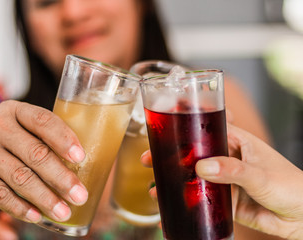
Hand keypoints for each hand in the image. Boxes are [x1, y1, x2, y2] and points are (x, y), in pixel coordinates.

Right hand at [0, 100, 87, 222]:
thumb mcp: (15, 122)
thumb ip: (40, 135)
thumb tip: (79, 163)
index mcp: (15, 111)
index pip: (43, 120)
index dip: (63, 139)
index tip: (81, 157)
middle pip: (34, 153)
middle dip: (61, 178)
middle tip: (80, 195)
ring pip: (19, 177)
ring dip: (44, 198)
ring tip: (64, 211)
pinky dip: (19, 207)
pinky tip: (36, 215)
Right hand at [140, 125, 302, 238]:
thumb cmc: (293, 188)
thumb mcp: (261, 175)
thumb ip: (233, 171)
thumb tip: (202, 168)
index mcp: (238, 143)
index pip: (206, 129)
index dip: (184, 127)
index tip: (164, 128)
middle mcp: (227, 159)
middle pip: (193, 154)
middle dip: (171, 156)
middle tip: (150, 159)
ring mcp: (223, 181)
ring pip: (193, 177)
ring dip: (174, 179)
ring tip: (154, 184)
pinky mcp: (223, 201)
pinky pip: (200, 199)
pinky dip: (185, 201)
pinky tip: (170, 204)